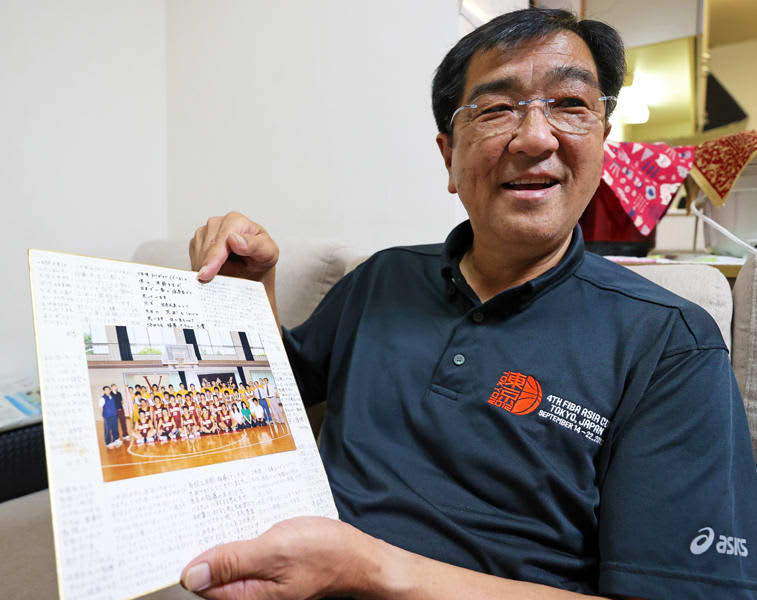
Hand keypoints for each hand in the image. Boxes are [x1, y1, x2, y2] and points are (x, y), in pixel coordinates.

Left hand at [180, 517, 379, 599]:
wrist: (361, 556)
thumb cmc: (326, 554)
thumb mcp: (275, 551)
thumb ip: (233, 561)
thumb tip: (191, 574)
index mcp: (248, 595)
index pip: (202, 583)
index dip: (188, 558)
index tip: (178, 531)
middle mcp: (253, 592)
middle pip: (215, 572)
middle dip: (205, 544)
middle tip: (198, 510)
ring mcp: (265, 580)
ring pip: (232, 560)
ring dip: (225, 536)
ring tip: (220, 509)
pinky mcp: (275, 567)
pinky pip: (249, 554)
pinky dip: (245, 535)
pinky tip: (247, 517)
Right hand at [189, 212, 278, 282]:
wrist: (254, 266)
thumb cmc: (262, 257)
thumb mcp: (268, 252)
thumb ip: (255, 245)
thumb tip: (234, 238)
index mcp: (235, 220)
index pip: (221, 240)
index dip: (214, 258)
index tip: (206, 274)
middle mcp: (217, 222)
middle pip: (207, 249)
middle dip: (216, 267)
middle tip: (236, 272)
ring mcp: (204, 232)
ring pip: (198, 256)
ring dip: (212, 269)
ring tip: (232, 268)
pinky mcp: (196, 244)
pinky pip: (194, 260)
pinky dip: (205, 269)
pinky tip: (220, 268)